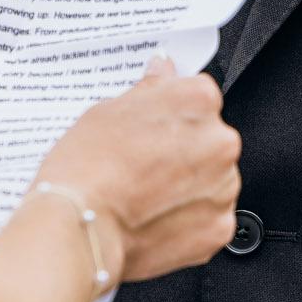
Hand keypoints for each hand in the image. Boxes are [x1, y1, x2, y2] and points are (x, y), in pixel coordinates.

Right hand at [39, 59, 240, 288]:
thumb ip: (149, 90)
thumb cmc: (86, 170)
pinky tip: (154, 217)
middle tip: (142, 163)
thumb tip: (162, 71)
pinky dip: (187, 219)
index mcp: (198, 101)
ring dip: (187, 185)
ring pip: (211, 179)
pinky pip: (209, 217)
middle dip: (182, 149)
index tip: (154, 126)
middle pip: (209, 138)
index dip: (172, 113)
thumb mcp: (108, 111)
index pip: (198, 96)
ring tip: (144, 194)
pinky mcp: (219, 228)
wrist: (78, 229)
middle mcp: (220, 141)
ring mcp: (223, 187)